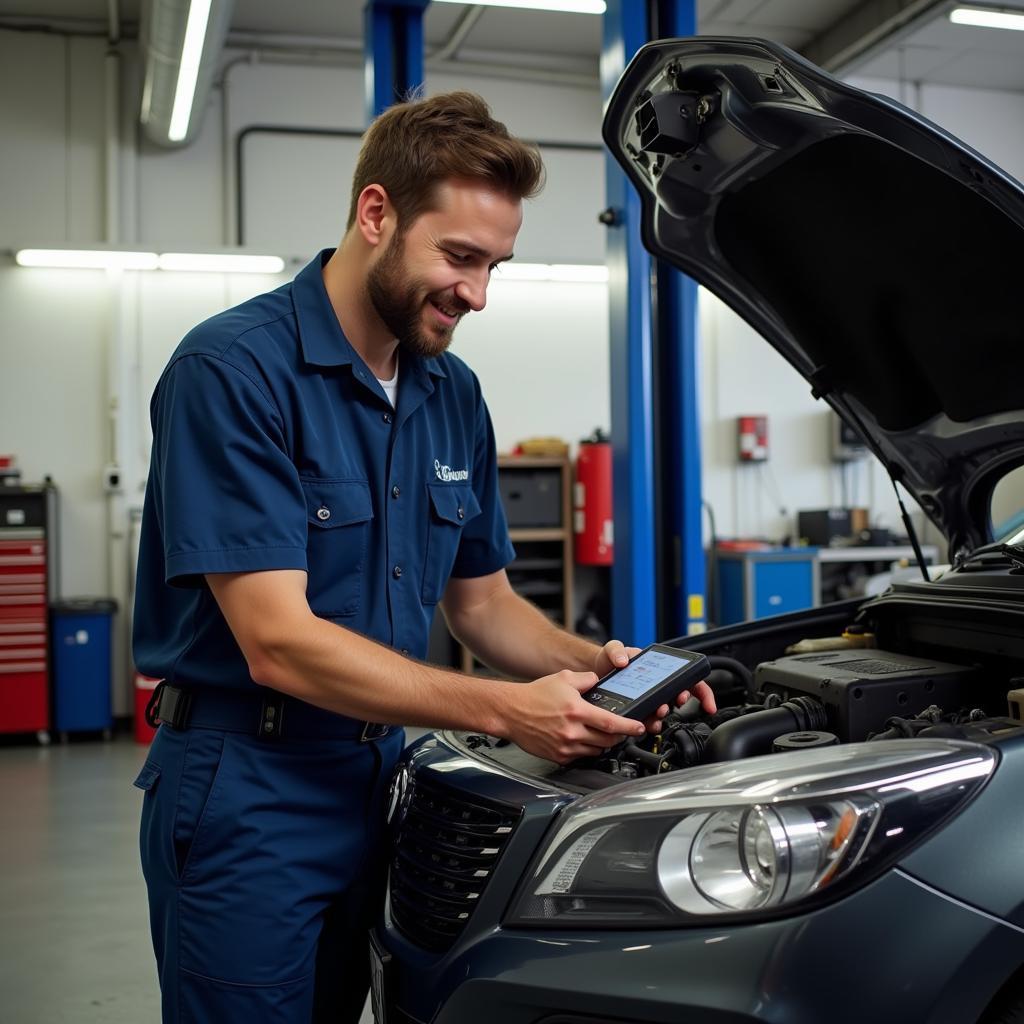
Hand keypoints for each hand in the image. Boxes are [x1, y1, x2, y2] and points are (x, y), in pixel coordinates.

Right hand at [500, 669, 646, 764]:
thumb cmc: (534, 696)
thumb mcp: (563, 678)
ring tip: (600, 732)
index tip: (640, 727)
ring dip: (603, 742)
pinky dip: (586, 749)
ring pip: (596, 750)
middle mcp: (572, 731)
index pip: (611, 723)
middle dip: (619, 736)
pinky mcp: (559, 756)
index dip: (629, 727)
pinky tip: (582, 739)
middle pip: (607, 740)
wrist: (510, 711)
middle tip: (622, 730)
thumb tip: (599, 681)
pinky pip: (581, 756)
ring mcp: (565, 746)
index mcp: (577, 710)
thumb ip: (586, 679)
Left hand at [596, 640, 716, 734]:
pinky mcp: (638, 710)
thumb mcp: (613, 649)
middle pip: (679, 698)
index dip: (703, 693)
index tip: (708, 706)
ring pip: (665, 713)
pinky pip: (649, 721)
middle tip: (673, 701)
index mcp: (661, 670)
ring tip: (657, 714)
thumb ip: (617, 650)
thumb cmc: (609, 659)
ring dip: (664, 716)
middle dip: (680, 702)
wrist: (595, 672)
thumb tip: (623, 660)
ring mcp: (649, 699)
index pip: (690, 680)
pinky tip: (645, 723)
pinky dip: (650, 724)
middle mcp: (659, 686)